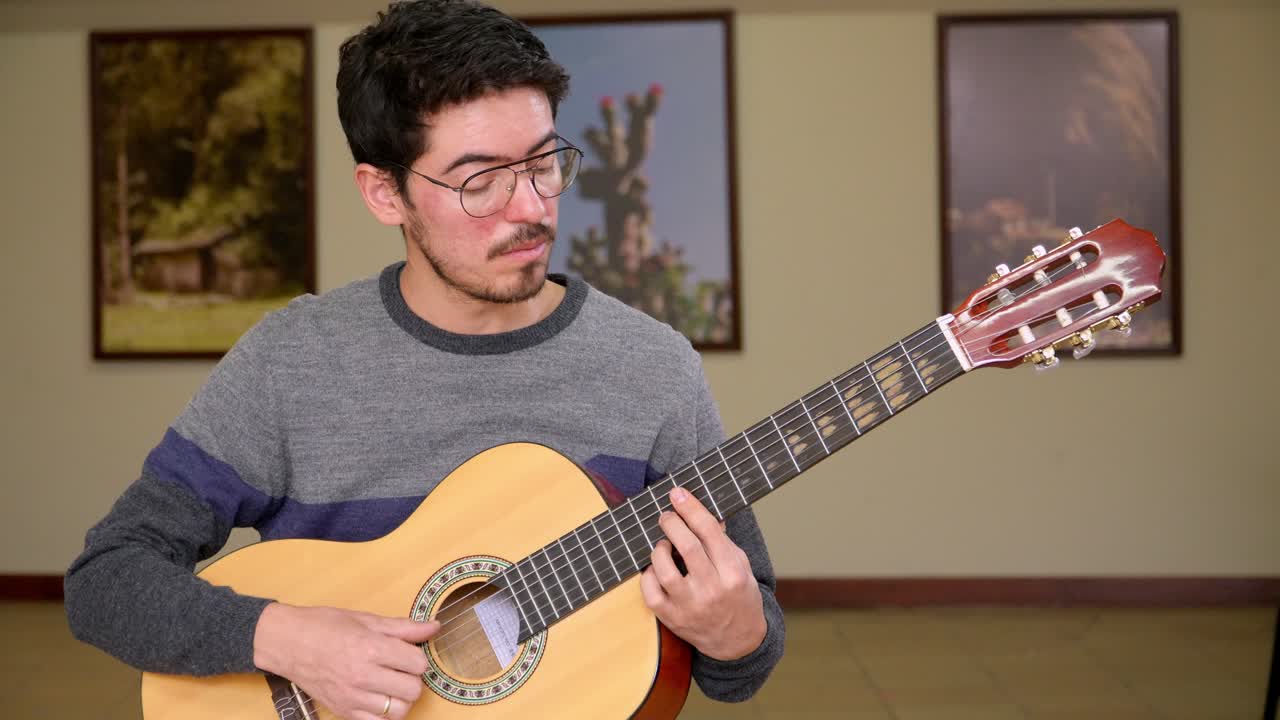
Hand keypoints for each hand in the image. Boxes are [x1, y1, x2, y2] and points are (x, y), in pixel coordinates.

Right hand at [253, 603, 439, 719]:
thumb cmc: (324, 626)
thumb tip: (433, 627)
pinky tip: (378, 698)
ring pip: (399, 711)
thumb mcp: (367, 620)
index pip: (418, 664)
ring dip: (401, 698)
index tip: (409, 654)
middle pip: (413, 689)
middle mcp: (363, 675)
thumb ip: (403, 628)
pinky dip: (383, 714)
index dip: (418, 658)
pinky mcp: (343, 711)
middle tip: (401, 669)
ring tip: (391, 685)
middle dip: (413, 679)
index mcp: (371, 648)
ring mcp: (352, 697)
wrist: (288, 643)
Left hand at [639, 487, 766, 660]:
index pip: (709, 531)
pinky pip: (650, 593)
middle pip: (686, 546)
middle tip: (666, 515)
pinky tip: (655, 569)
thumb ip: (722, 540)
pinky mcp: (673, 619)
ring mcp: (690, 606)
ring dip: (659, 548)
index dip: (691, 508)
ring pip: (663, 569)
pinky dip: (647, 576)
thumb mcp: (741, 566)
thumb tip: (701, 511)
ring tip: (663, 544)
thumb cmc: (739, 596)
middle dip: (671, 522)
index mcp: (733, 572)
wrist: (738, 641)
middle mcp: (712, 589)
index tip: (678, 493)